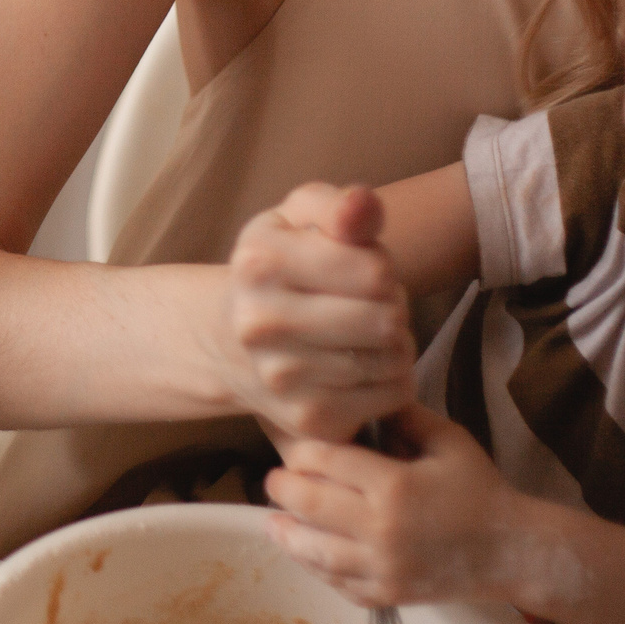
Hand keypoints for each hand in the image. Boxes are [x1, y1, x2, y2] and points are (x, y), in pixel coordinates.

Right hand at [216, 184, 414, 440]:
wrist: (229, 340)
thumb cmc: (283, 268)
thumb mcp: (302, 220)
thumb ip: (339, 206)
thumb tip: (361, 204)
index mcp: (257, 263)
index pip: (374, 272)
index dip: (380, 268)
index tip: (358, 271)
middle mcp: (259, 324)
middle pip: (386, 319)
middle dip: (392, 308)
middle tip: (367, 305)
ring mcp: (280, 378)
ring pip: (393, 359)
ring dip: (395, 344)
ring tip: (366, 334)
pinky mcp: (307, 419)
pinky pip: (393, 395)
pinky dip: (393, 379)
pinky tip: (364, 366)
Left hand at [264, 403, 521, 607]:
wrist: (514, 551)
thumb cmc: (480, 490)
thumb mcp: (447, 441)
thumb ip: (402, 417)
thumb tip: (360, 394)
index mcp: (395, 485)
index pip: (325, 462)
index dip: (301, 453)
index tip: (294, 450)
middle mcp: (383, 529)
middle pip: (309, 505)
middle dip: (283, 490)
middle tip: (274, 482)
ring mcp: (383, 568)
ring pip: (315, 552)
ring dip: (288, 535)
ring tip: (273, 521)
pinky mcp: (388, 596)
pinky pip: (338, 584)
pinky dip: (316, 568)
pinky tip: (306, 552)